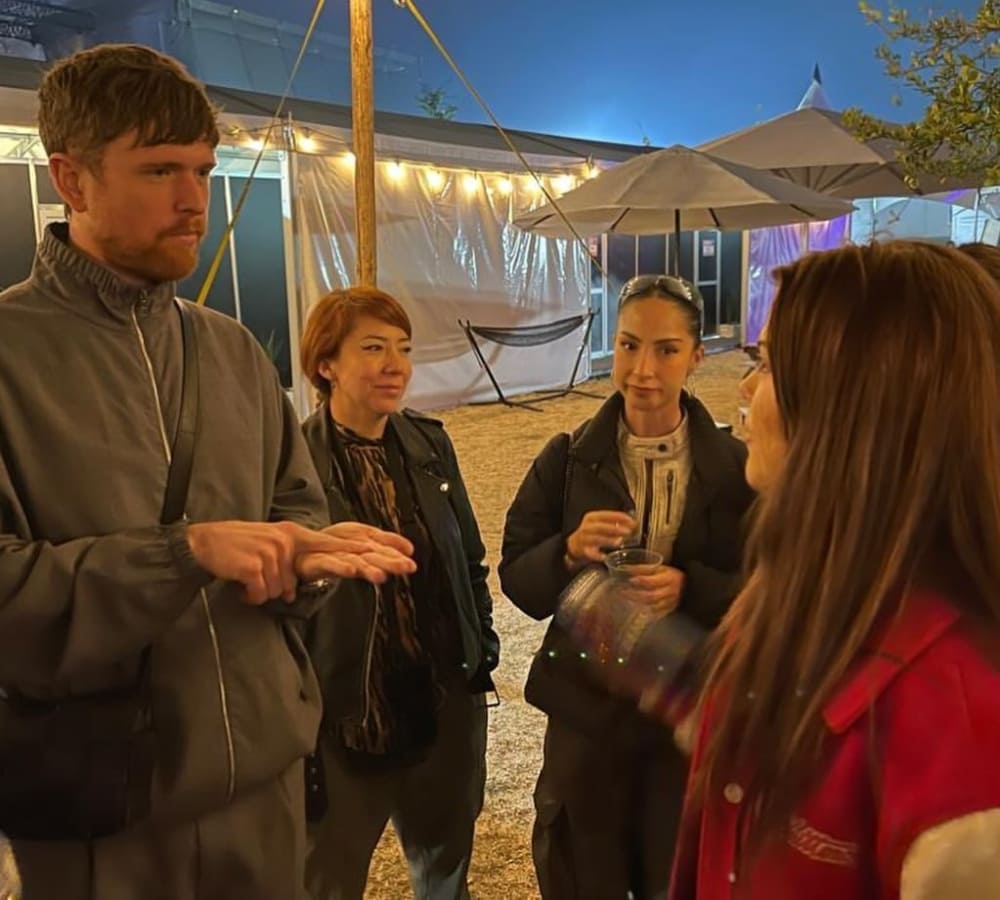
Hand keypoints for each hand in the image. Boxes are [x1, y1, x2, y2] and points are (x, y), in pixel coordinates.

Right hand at [185, 520, 412, 605]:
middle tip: (384, 578)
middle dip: (361, 569)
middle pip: (334, 558)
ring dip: (266, 592)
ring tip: (251, 586)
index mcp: (298, 535)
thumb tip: (300, 588)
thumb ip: (294, 565)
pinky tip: (242, 588)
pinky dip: (251, 596)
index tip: (399, 556)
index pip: (341, 542)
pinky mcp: (257, 563)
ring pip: (285, 588)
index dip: (370, 549)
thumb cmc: (238, 554)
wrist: (201, 546)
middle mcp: (290, 539)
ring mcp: (274, 550)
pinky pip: (263, 592)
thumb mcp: (274, 553)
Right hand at [565, 510, 636, 568]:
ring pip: (595, 538)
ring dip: (607, 540)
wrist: (575, 544)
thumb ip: (615, 523)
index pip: (606, 515)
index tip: (631, 521)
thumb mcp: (601, 523)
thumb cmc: (591, 533)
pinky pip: (590, 553)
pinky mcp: (582, 550)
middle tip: (628, 531)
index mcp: (592, 517)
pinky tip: (605, 556)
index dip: (619, 517)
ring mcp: (584, 539)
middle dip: (615, 529)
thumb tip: (632, 523)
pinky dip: (597, 555)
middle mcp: (587, 527)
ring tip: (619, 542)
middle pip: (600, 526)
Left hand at [626, 564, 684, 616]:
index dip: (642, 581)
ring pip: (652, 606)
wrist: (686, 587)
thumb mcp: (659, 568)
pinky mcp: (669, 611)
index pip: (654, 581)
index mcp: (670, 578)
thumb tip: (625, 568)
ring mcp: (670, 603)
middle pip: (651, 596)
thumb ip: (643, 568)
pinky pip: (655, 614)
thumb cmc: (670, 575)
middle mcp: (671, 592)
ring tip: (625, 599)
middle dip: (635, 595)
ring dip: (637, 603)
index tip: (630, 579)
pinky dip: (644, 612)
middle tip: (622, 592)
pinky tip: (635, 608)